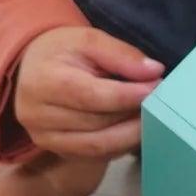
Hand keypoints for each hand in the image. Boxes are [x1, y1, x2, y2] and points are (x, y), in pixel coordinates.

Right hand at [13, 25, 164, 156]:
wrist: (34, 69)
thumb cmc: (62, 51)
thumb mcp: (89, 40)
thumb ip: (121, 54)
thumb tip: (154, 72)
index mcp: (42, 82)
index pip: (90, 95)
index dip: (126, 95)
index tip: (155, 88)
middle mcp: (37, 116)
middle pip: (96, 123)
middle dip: (134, 114)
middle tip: (161, 102)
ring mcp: (44, 138)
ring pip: (98, 145)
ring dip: (131, 134)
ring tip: (152, 116)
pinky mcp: (57, 151)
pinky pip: (95, 155)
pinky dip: (120, 145)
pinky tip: (135, 129)